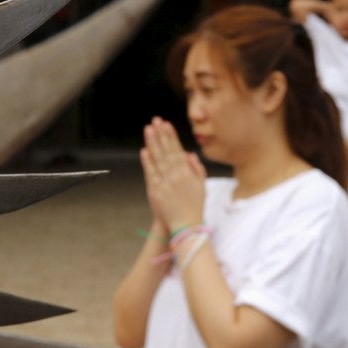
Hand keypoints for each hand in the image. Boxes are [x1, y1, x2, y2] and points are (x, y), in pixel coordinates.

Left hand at [140, 117, 205, 232]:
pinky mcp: (155, 191)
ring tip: (149, 130)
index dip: (171, 136)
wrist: (185, 225)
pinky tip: (144, 150)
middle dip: (161, 134)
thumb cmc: (195, 206)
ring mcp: (164, 183)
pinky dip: (147, 161)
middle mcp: (175, 176)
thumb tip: (189, 154)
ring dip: (153, 143)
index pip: (177, 150)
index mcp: (187, 173)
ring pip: (157, 159)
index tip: (167, 124)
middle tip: (156, 121)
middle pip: (166, 151)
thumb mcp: (202, 186)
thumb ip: (196, 169)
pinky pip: (150, 173)